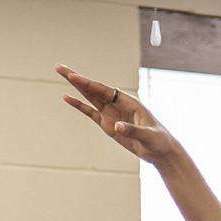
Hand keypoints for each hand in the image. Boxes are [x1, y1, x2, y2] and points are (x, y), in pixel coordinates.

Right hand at [57, 66, 182, 163]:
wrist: (160, 151)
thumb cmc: (158, 140)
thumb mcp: (148, 136)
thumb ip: (132, 130)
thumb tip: (117, 127)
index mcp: (129, 101)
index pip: (105, 90)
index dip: (89, 84)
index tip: (74, 77)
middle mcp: (118, 104)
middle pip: (94, 89)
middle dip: (77, 78)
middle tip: (60, 67)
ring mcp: (111, 113)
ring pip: (90, 97)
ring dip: (76, 87)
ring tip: (62, 75)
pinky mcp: (108, 125)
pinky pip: (90, 113)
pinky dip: (79, 106)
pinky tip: (67, 98)